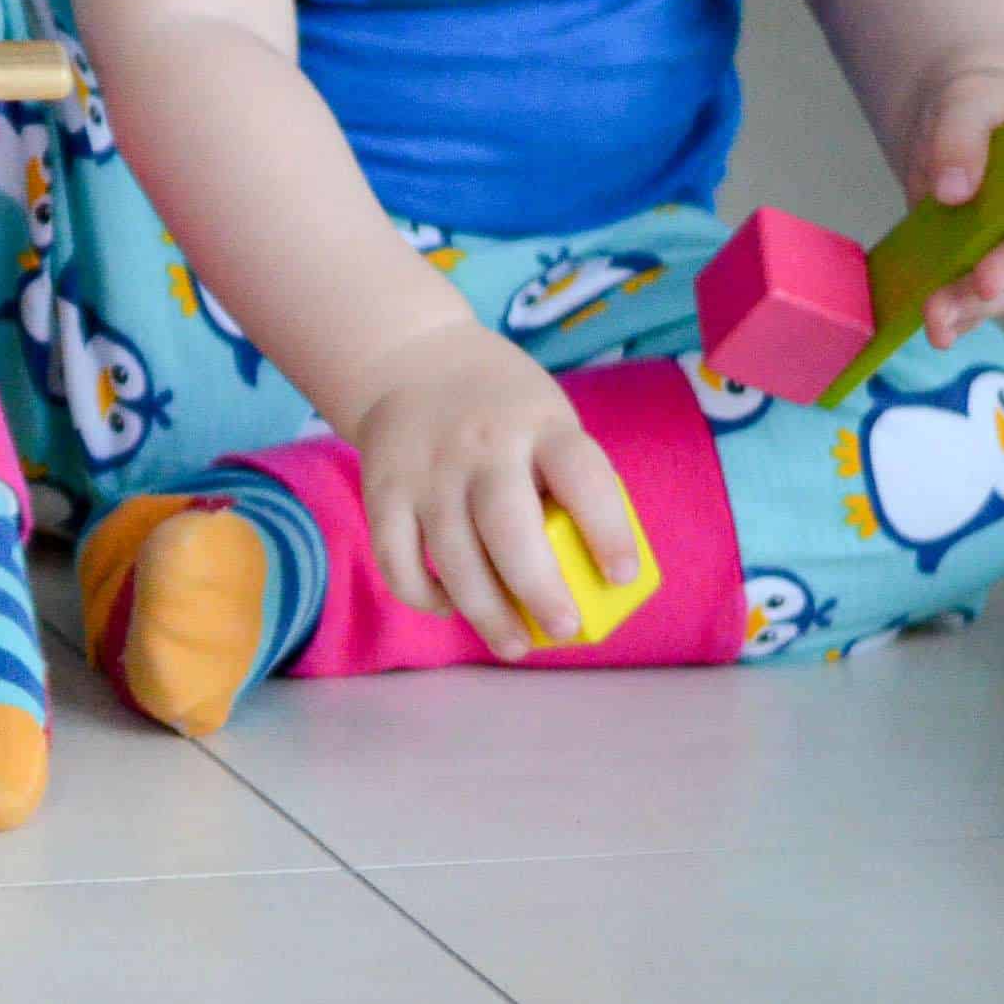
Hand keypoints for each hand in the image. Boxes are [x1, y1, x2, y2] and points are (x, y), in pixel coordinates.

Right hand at [348, 321, 641, 660]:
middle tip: (564, 628)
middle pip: (508, 526)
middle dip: (539, 588)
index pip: (579, 476)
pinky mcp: (382, 491)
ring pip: (452, 554)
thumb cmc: (503, 408)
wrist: (410, 359)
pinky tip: (449, 604)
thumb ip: (567, 482)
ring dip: (486, 610)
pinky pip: (397, 559)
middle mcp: (481, 446)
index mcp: (539, 425)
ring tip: (514, 644)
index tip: (621, 575)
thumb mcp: (548, 420)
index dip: (606, 529)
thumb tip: (596, 576)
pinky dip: (421, 594)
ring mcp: (426, 470)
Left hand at [903, 62, 1003, 348]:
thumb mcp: (966, 102)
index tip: (986, 281)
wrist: (955, 118)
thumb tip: (953, 190)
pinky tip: (940, 326)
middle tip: (944, 311)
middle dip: (992, 292)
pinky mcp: (990, 259)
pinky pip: (983, 291)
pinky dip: (962, 311)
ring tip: (935, 325)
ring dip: (973, 310)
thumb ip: (961, 139)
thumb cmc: (972, 103)